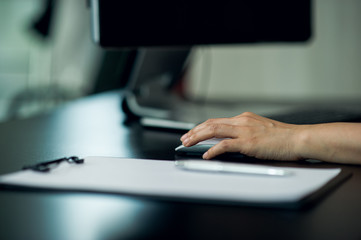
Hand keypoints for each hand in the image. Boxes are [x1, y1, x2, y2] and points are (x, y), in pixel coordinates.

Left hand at [180, 112, 303, 160]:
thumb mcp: (260, 130)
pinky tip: (206, 155)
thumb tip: (231, 142)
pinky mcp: (248, 142)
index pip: (217, 121)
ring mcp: (244, 131)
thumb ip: (245, 133)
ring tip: (188, 144)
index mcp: (244, 118)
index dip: (202, 127)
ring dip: (198, 137)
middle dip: (194, 131)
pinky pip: (224, 145)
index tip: (193, 132)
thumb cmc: (283, 137)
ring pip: (213, 131)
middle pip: (211, 123)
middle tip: (184, 138)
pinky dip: (212, 150)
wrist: (298, 139)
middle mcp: (242, 121)